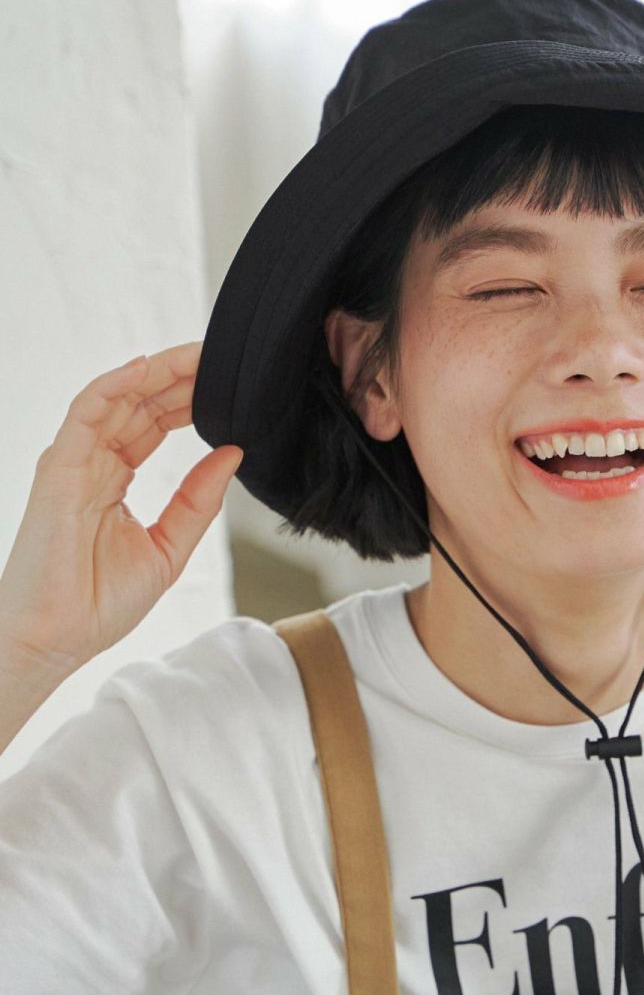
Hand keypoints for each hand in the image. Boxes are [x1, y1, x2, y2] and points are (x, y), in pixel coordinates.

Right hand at [0, 342, 242, 675]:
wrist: (58, 638)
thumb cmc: (99, 603)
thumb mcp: (169, 547)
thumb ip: (199, 501)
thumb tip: (233, 454)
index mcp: (116, 480)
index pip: (154, 424)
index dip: (187, 400)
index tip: (225, 385)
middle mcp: (93, 464)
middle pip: (138, 404)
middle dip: (179, 379)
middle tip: (219, 360)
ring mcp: (74, 462)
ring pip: (117, 398)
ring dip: (157, 373)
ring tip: (196, 356)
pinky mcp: (59, 467)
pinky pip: (85, 412)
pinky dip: (115, 385)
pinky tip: (147, 368)